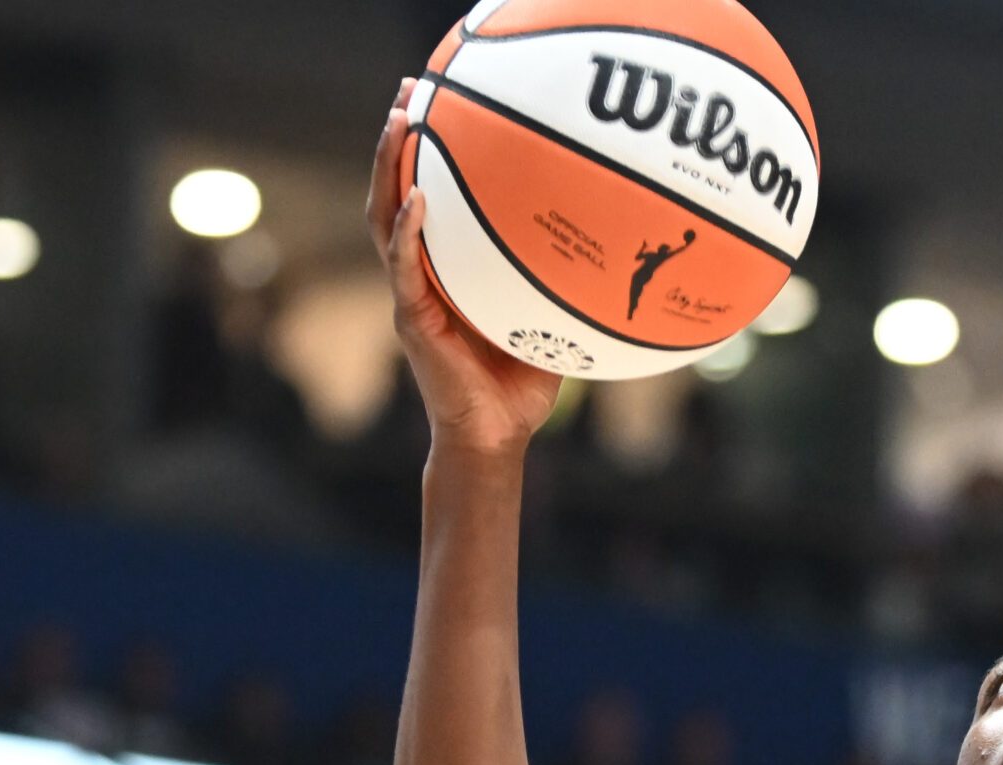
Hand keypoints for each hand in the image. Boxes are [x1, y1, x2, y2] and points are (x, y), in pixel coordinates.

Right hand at [367, 79, 567, 455]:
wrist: (497, 436)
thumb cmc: (522, 384)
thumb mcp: (546, 319)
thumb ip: (560, 282)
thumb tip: (617, 245)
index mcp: (448, 271)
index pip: (428, 200)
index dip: (427, 155)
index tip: (437, 104)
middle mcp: (421, 275)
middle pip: (396, 192)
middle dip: (398, 140)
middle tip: (408, 91)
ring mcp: (411, 294)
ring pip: (385, 218)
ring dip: (388, 169)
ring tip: (398, 123)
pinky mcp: (411, 318)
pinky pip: (403, 266)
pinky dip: (408, 231)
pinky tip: (417, 199)